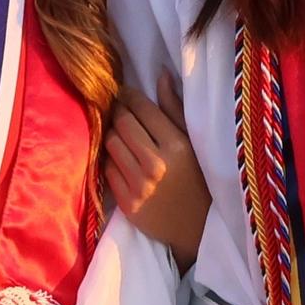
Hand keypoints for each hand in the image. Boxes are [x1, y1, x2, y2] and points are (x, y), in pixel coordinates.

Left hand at [106, 75, 210, 268]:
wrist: (197, 229)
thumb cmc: (198, 179)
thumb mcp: (194, 142)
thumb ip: (174, 108)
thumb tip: (160, 74)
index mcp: (177, 146)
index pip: (142, 109)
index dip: (130, 96)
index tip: (126, 93)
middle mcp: (156, 165)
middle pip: (121, 124)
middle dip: (119, 113)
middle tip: (121, 111)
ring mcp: (139, 186)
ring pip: (110, 145)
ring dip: (112, 135)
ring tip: (121, 135)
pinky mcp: (127, 204)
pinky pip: (106, 170)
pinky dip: (111, 160)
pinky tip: (121, 159)